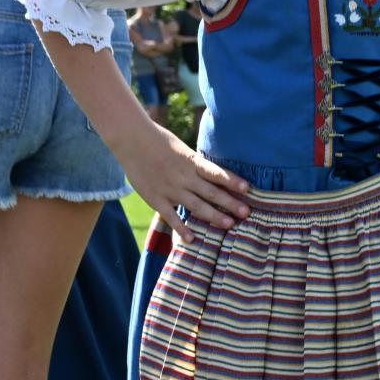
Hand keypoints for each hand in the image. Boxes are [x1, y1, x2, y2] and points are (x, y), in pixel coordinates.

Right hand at [110, 121, 248, 244]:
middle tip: (246, 213)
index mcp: (191, 162)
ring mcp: (170, 189)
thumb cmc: (159, 141)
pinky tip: (192, 239)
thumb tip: (214, 176)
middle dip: (230, 203)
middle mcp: (184, 177)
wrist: (132, 139)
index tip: (248, 188)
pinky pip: (171, 217)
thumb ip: (195, 164)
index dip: (232, 181)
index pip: (216, 172)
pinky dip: (181, 229)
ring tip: (229, 225)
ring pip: (196, 206)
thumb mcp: (182, 149)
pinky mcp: (156, 199)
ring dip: (214, 216)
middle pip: (211, 193)